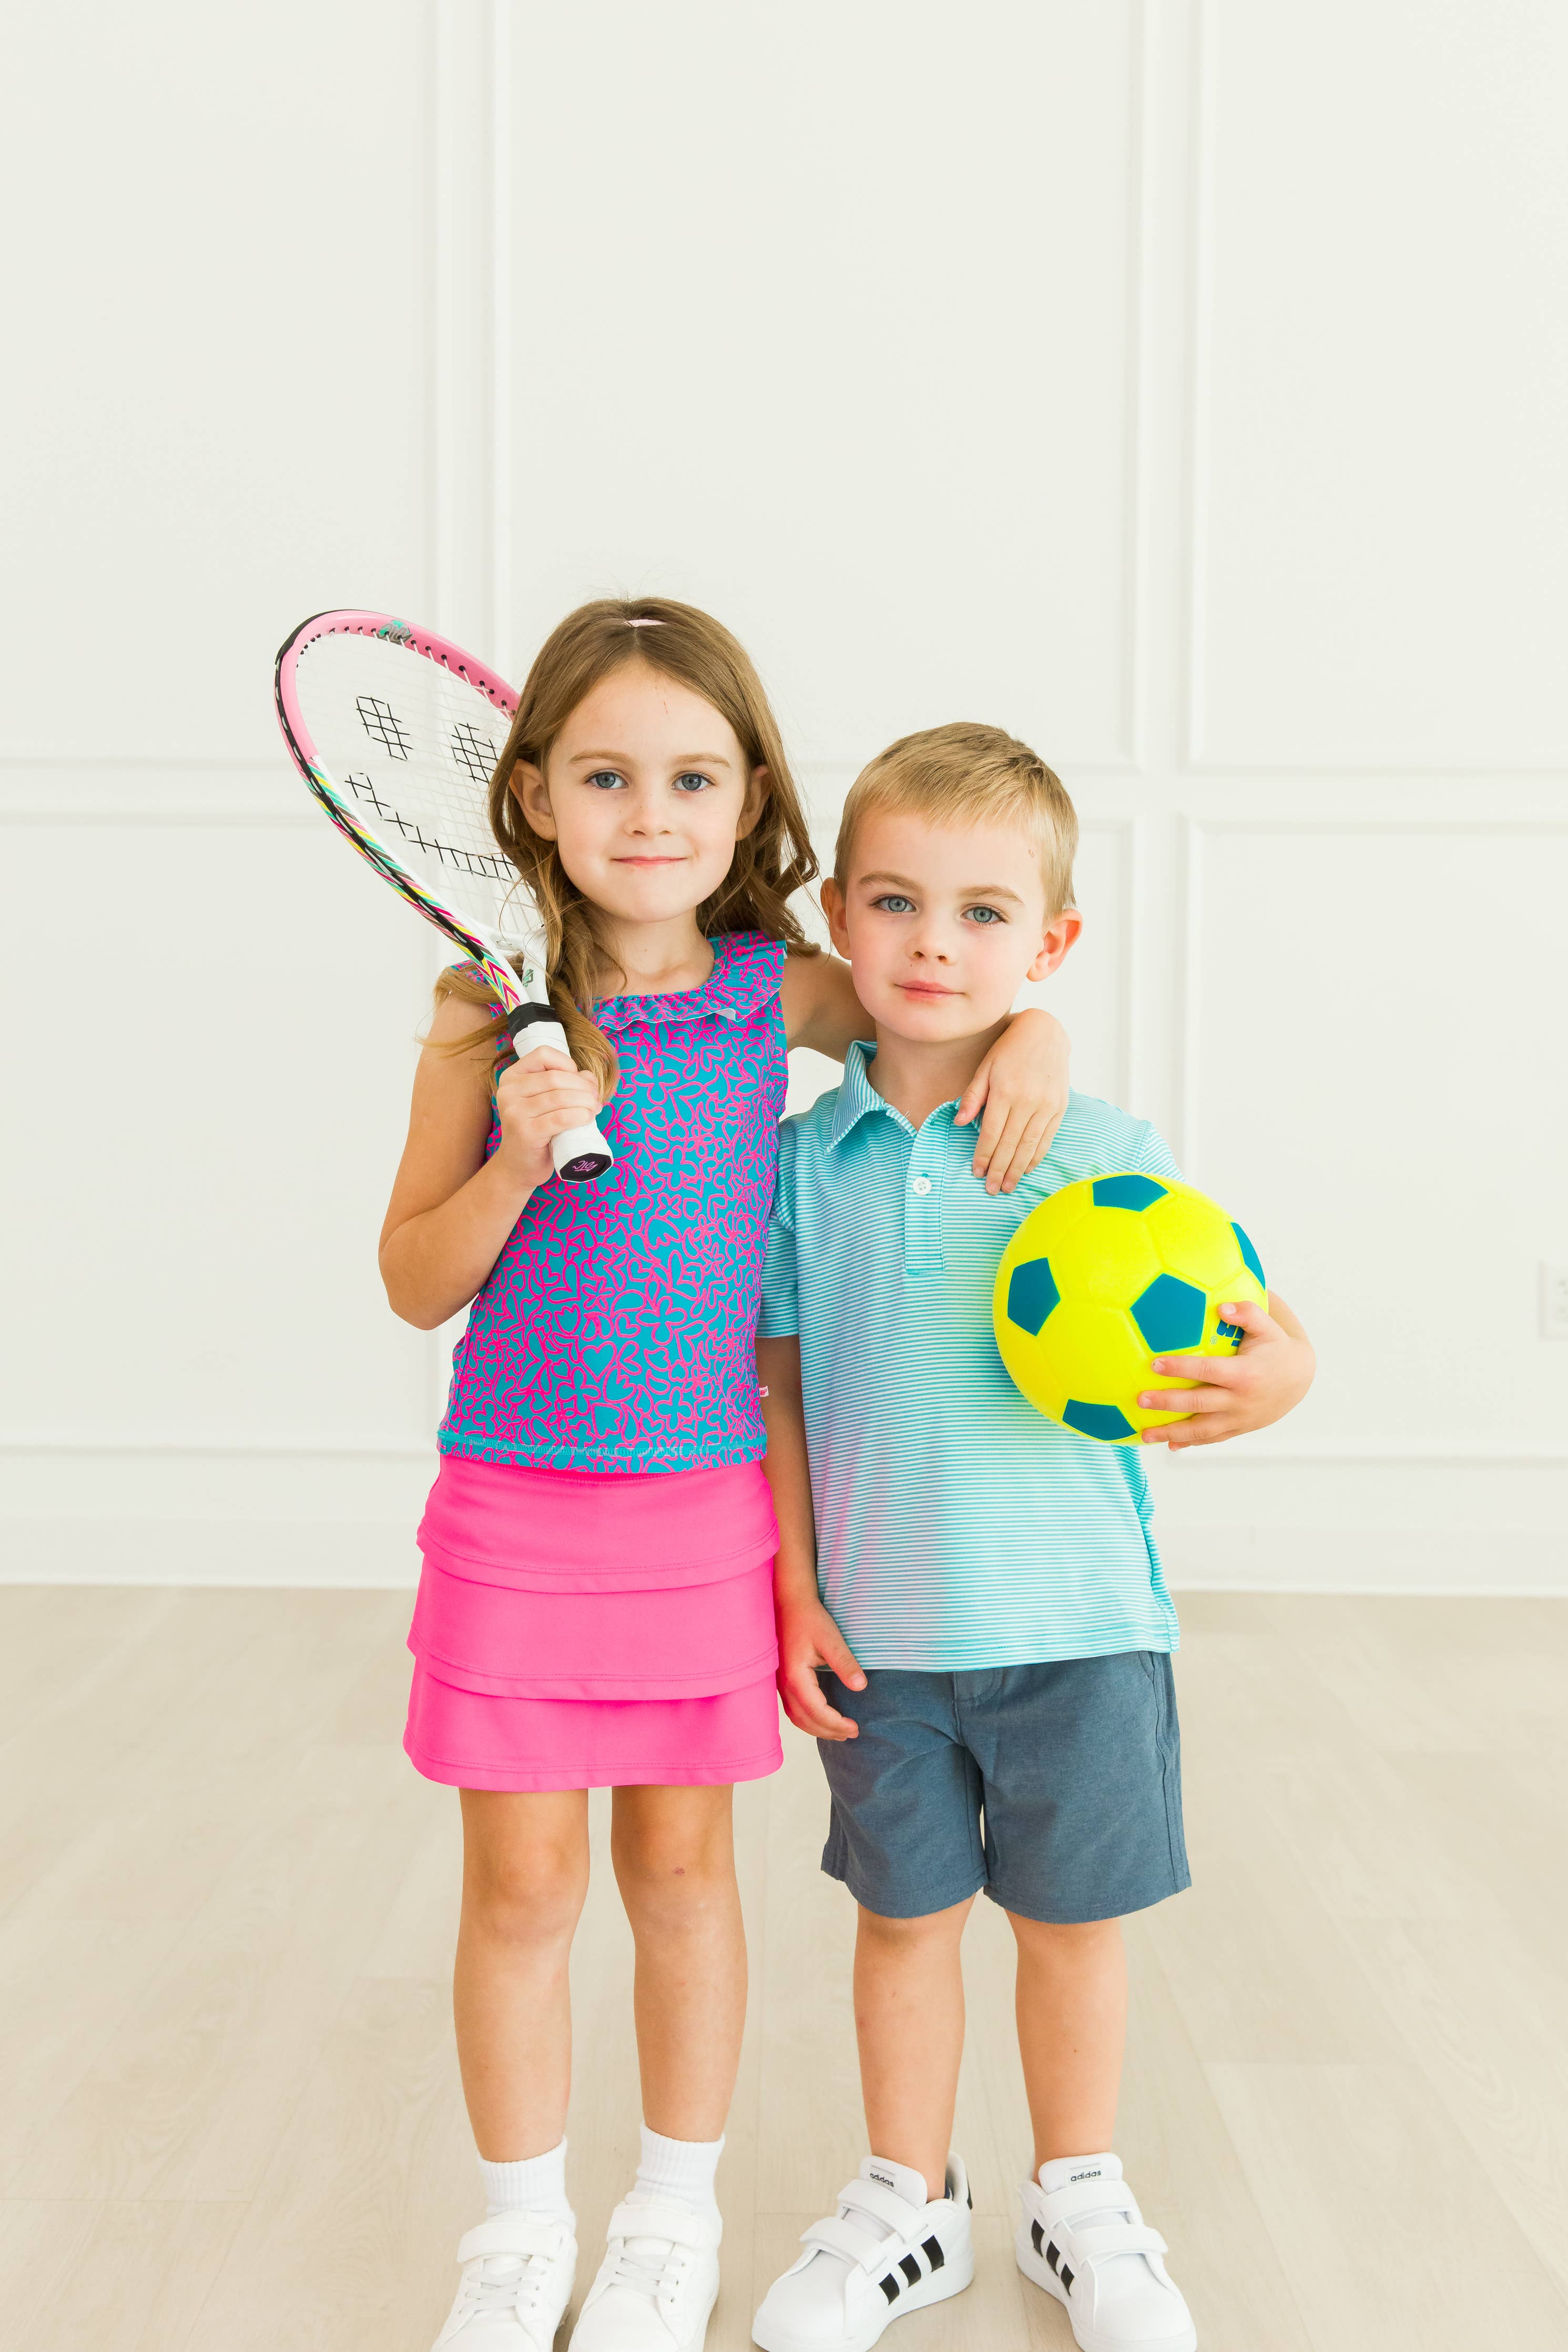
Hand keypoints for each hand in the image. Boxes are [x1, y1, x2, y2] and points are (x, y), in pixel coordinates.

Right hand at [494, 1045, 602, 1190]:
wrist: (518, 1166)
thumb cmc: (537, 1130)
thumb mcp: (545, 1102)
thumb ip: (564, 1084)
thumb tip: (589, 1077)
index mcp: (512, 1077)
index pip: (544, 1054)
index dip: (568, 1064)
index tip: (579, 1082)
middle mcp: (508, 1091)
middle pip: (556, 1077)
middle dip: (583, 1086)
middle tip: (595, 1099)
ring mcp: (514, 1112)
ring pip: (560, 1097)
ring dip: (586, 1101)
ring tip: (595, 1109)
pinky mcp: (525, 1132)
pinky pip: (560, 1118)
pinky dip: (580, 1116)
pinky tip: (588, 1118)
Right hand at [777, 1595, 866, 1740]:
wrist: (788, 1603)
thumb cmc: (809, 1618)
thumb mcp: (831, 1638)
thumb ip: (844, 1662)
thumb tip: (860, 1686)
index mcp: (795, 1676)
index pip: (816, 1711)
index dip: (836, 1723)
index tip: (855, 1728)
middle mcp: (784, 1684)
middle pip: (804, 1720)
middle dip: (828, 1731)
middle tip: (851, 1734)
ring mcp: (780, 1683)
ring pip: (796, 1717)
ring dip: (817, 1728)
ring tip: (838, 1731)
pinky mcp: (782, 1679)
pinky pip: (793, 1708)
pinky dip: (807, 1719)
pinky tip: (821, 1717)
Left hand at [957, 1007, 1069, 1193]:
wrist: (1046, 1033)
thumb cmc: (1009, 1050)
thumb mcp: (985, 1067)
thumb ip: (973, 1095)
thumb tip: (958, 1122)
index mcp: (1005, 1091)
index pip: (991, 1132)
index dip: (983, 1155)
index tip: (977, 1172)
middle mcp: (1027, 1101)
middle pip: (1010, 1144)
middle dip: (999, 1169)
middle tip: (992, 1189)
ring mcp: (1046, 1105)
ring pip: (1029, 1145)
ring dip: (1017, 1169)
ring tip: (1008, 1186)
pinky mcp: (1059, 1107)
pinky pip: (1047, 1138)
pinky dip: (1036, 1156)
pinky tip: (1027, 1169)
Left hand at [1138, 1296, 1315, 1448]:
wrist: (1299, 1379)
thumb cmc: (1276, 1348)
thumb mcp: (1268, 1328)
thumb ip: (1248, 1314)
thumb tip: (1222, 1308)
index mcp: (1245, 1374)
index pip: (1207, 1371)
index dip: (1181, 1368)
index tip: (1154, 1364)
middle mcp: (1240, 1400)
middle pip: (1198, 1404)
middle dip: (1168, 1403)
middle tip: (1140, 1400)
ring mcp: (1239, 1418)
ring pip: (1202, 1430)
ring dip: (1172, 1433)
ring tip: (1144, 1434)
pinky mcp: (1239, 1428)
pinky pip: (1212, 1439)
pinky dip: (1191, 1443)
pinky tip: (1170, 1445)